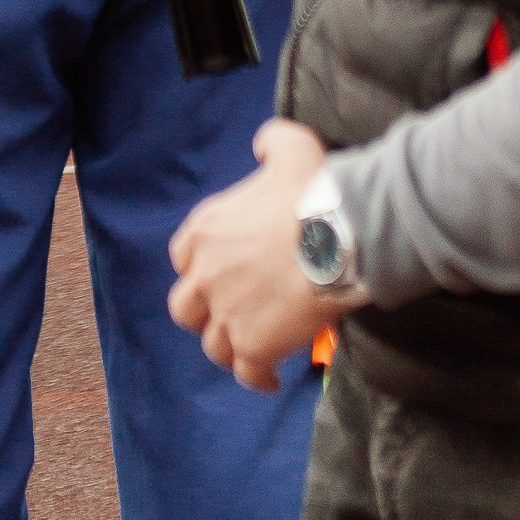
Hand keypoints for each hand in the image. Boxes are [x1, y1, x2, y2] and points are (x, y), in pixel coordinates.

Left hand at [168, 121, 333, 389]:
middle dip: (204, 312)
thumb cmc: (313, 192)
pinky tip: (270, 378)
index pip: (183, 255)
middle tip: (231, 313)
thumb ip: (270, 142)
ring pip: (213, 344)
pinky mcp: (254, 344)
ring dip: (230, 346)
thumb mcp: (288, 145)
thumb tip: (263, 146)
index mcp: (206, 229)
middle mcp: (207, 274)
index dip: (200, 266)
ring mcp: (227, 312)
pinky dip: (256, 376)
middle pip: (186, 306)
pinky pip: (246, 370)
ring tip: (253, 347)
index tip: (220, 272)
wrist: (337, 238)